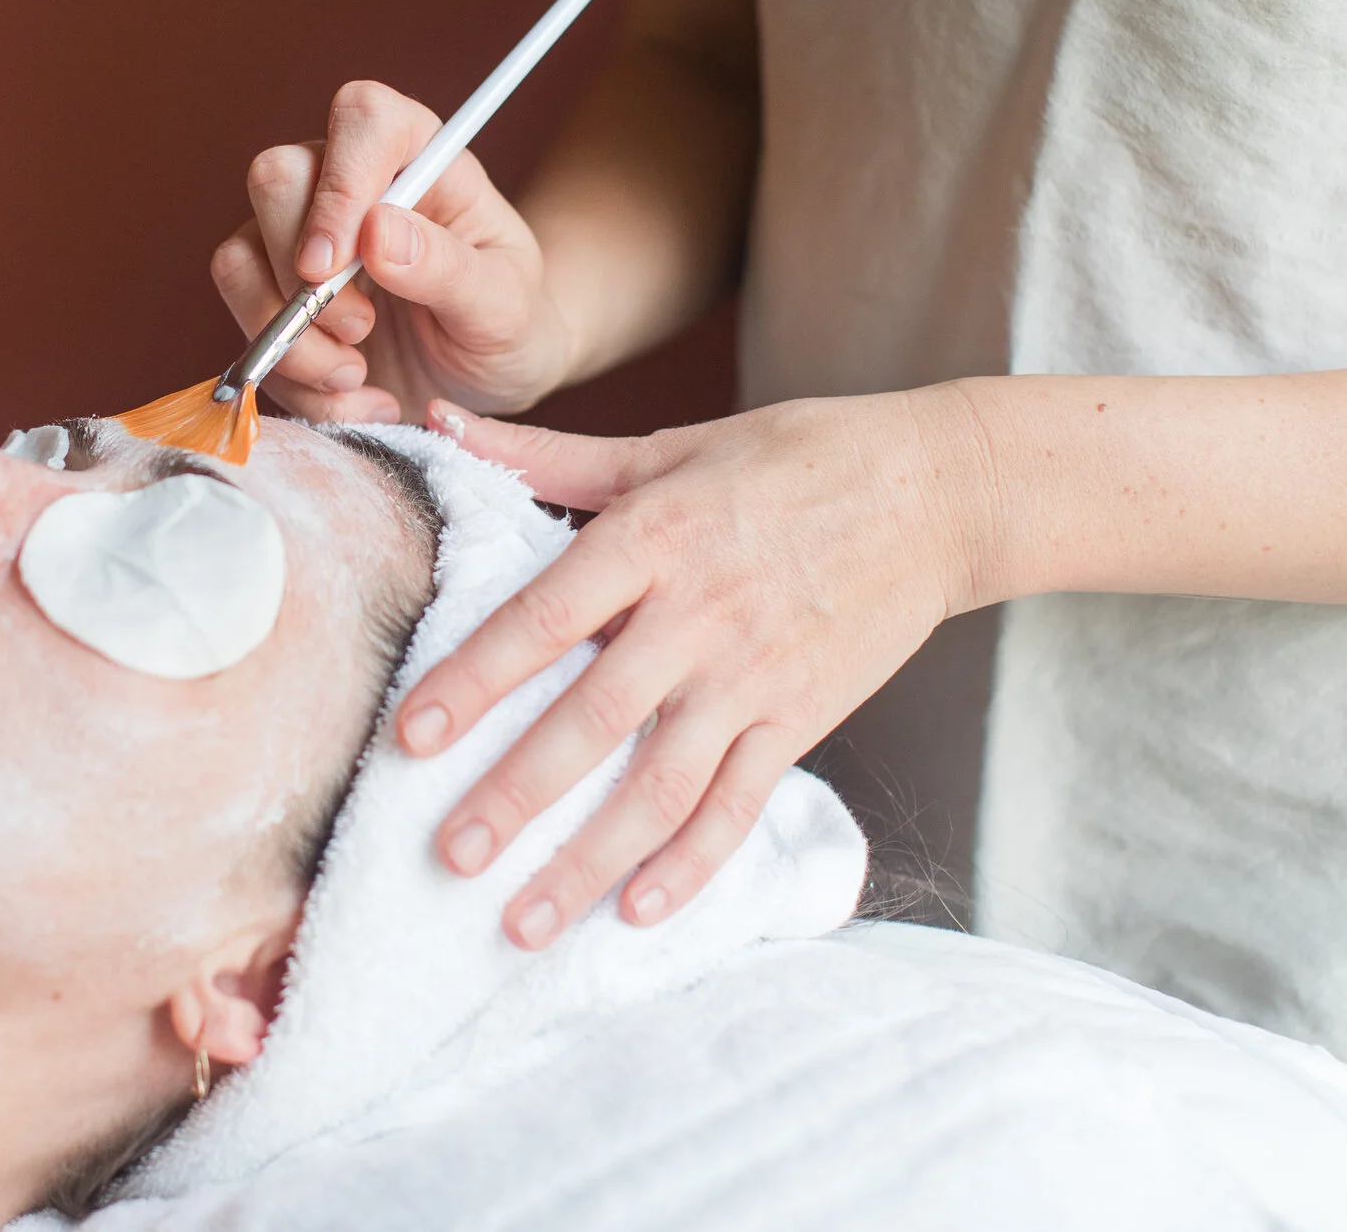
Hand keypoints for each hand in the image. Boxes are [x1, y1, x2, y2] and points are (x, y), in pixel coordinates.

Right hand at [209, 81, 577, 423]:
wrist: (487, 378)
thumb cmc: (508, 323)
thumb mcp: (503, 304)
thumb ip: (447, 267)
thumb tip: (377, 232)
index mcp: (419, 157)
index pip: (362, 119)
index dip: (340, 183)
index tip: (337, 263)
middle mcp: (348, 183)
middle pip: (274, 178)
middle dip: (301, 272)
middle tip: (361, 331)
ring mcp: (299, 236)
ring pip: (239, 258)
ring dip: (289, 334)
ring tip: (356, 373)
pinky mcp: (273, 293)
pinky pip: (241, 322)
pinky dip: (286, 374)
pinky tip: (346, 392)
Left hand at [400, 388, 996, 947]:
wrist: (937, 490)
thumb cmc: (793, 456)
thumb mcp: (671, 442)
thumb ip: (552, 455)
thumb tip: (442, 423)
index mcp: (654, 536)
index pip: (543, 618)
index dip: (473, 680)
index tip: (409, 738)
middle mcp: (699, 614)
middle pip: (592, 719)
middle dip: (515, 795)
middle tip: (450, 856)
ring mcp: (755, 675)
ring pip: (660, 785)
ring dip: (588, 860)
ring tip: (523, 922)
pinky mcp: (804, 716)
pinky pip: (740, 804)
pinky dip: (691, 864)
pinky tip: (637, 912)